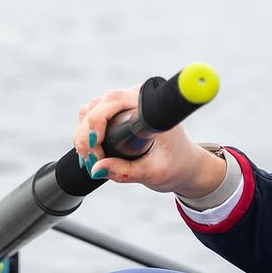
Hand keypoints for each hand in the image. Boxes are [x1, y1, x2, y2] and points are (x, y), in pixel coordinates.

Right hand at [74, 88, 225, 196]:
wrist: (187, 164)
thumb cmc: (176, 165)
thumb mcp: (153, 173)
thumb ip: (125, 172)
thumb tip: (95, 169)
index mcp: (152, 110)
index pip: (115, 101)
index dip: (97, 121)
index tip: (95, 146)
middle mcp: (138, 99)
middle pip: (97, 105)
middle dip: (86, 134)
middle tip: (90, 161)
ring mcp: (128, 102)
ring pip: (92, 109)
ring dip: (84, 134)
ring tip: (92, 160)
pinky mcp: (120, 110)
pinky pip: (94, 114)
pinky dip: (87, 133)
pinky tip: (91, 152)